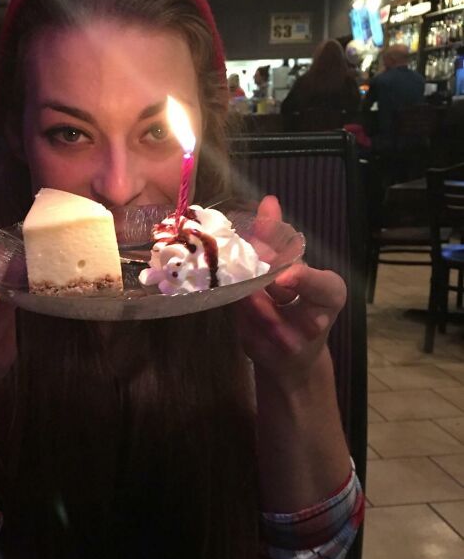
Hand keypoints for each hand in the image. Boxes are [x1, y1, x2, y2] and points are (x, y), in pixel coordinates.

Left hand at [234, 196, 345, 379]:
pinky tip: (228, 299)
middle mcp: (316, 322)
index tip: (283, 275)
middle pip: (285, 304)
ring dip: (244, 298)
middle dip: (262, 285)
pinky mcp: (265, 353)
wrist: (289, 357)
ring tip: (232, 281)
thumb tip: (269, 201)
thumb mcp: (290, 270)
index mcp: (330, 294)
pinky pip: (244, 328)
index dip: (304, 280)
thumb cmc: (292, 305)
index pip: (326, 287)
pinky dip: (236, 312)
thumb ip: (278, 239)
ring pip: (261, 315)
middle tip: (243, 270)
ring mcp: (290, 343)